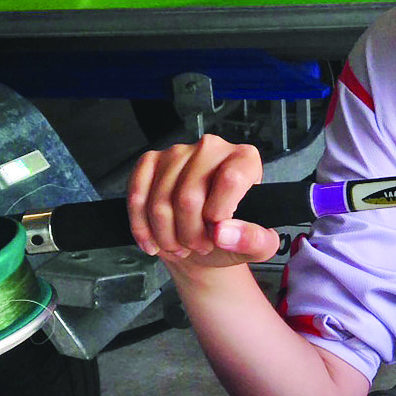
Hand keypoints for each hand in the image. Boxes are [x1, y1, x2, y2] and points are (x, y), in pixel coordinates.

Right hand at [126, 135, 279, 267]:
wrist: (204, 240)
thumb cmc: (231, 236)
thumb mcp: (257, 246)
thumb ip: (254, 241)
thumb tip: (224, 233)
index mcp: (244, 159)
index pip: (230, 180)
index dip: (218, 214)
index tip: (217, 231)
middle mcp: (211, 148)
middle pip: (189, 196)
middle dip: (190, 234)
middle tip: (199, 246)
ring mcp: (177, 152)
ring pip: (161, 202)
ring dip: (167, 236)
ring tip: (181, 245)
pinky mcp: (150, 162)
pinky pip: (137, 197)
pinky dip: (143, 227)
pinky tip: (155, 240)